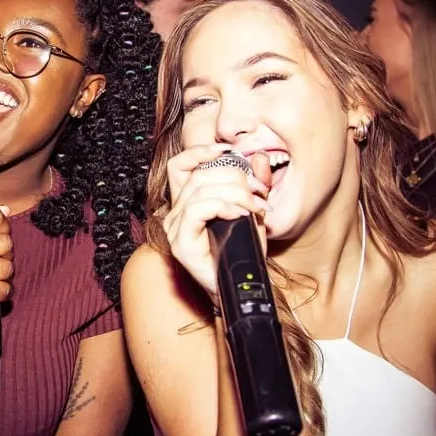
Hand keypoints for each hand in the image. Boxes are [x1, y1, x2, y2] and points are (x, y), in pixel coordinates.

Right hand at [162, 144, 270, 296]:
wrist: (241, 285)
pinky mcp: (180, 242)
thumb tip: (260, 158)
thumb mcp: (253, 210)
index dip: (200, 151)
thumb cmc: (243, 250)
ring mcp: (175, 227)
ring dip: (235, 192)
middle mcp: (175, 212)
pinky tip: (239, 213)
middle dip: (235, 176)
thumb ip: (256, 184)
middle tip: (260, 190)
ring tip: (255, 205)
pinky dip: (222, 205)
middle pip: (199, 174)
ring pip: (201, 189)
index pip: (180, 165)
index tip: (229, 150)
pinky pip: (198, 210)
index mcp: (186, 201)